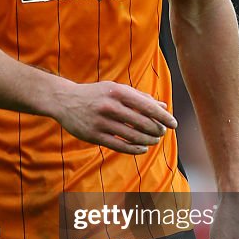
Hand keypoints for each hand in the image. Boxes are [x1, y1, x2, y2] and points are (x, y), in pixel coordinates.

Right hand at [50, 80, 176, 154]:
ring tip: (155, 140)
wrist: (65, 101)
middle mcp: (110, 106)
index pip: (147, 106)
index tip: (174, 124)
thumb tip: (163, 107)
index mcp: (117, 92)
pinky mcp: (94, 136)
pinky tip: (143, 148)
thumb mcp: (116, 89)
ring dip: (148, 140)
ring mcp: (101, 122)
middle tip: (163, 133)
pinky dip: (135, 149)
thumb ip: (140, 97)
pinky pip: (120, 145)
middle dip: (157, 130)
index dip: (163, 117)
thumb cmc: (96, 94)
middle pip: (142, 123)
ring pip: (132, 136)